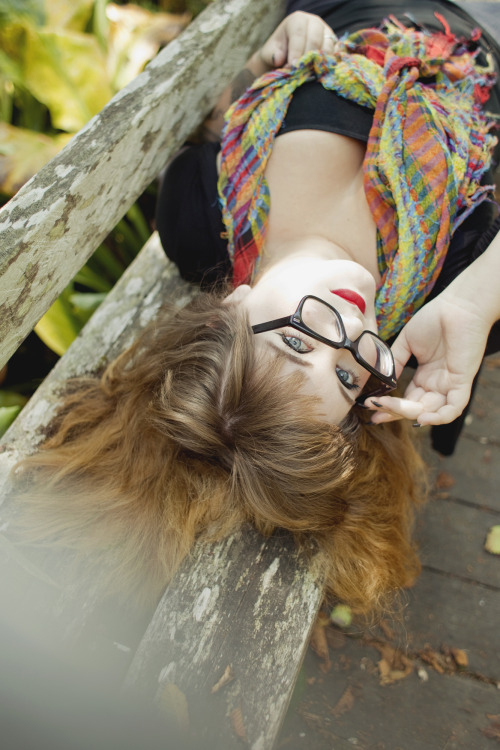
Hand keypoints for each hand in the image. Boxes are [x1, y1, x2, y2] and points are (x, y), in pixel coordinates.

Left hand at [258, 11, 337, 67]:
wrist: (287, 56)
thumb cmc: (278, 53)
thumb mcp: (270, 53)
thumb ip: (272, 55)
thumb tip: (278, 58)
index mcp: (297, 20)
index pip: (299, 33)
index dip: (296, 51)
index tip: (293, 66)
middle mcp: (314, 22)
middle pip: (315, 39)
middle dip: (307, 58)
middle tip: (301, 73)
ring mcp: (326, 32)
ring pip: (327, 47)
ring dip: (319, 63)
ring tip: (309, 73)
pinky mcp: (334, 43)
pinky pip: (335, 54)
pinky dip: (328, 64)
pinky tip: (318, 72)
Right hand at [366, 292, 489, 425]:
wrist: (457, 306)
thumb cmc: (435, 319)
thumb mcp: (406, 343)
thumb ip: (394, 362)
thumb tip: (381, 381)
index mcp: (425, 377)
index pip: (407, 400)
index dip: (389, 407)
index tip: (369, 407)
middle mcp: (436, 384)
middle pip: (415, 409)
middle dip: (393, 413)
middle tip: (374, 412)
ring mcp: (449, 384)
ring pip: (430, 412)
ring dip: (408, 414)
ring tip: (389, 406)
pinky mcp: (461, 382)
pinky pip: (453, 409)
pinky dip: (438, 418)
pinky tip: (421, 418)